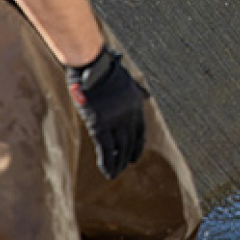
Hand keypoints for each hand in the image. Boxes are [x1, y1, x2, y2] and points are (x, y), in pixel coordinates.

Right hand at [66, 49, 147, 178]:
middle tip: (125, 167)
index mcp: (136, 104)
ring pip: (119, 148)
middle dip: (127, 156)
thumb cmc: (105, 68)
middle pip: (130, 141)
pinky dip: (106, 162)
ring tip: (115, 175)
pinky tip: (107, 173)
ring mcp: (115, 120)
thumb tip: (146, 94)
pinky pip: (105, 148)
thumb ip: (136, 89)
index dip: (138, 145)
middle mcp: (129, 114)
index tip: (136, 156)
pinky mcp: (99, 124)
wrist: (92, 64)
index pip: (140, 130)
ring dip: (118, 163)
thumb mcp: (127, 78)